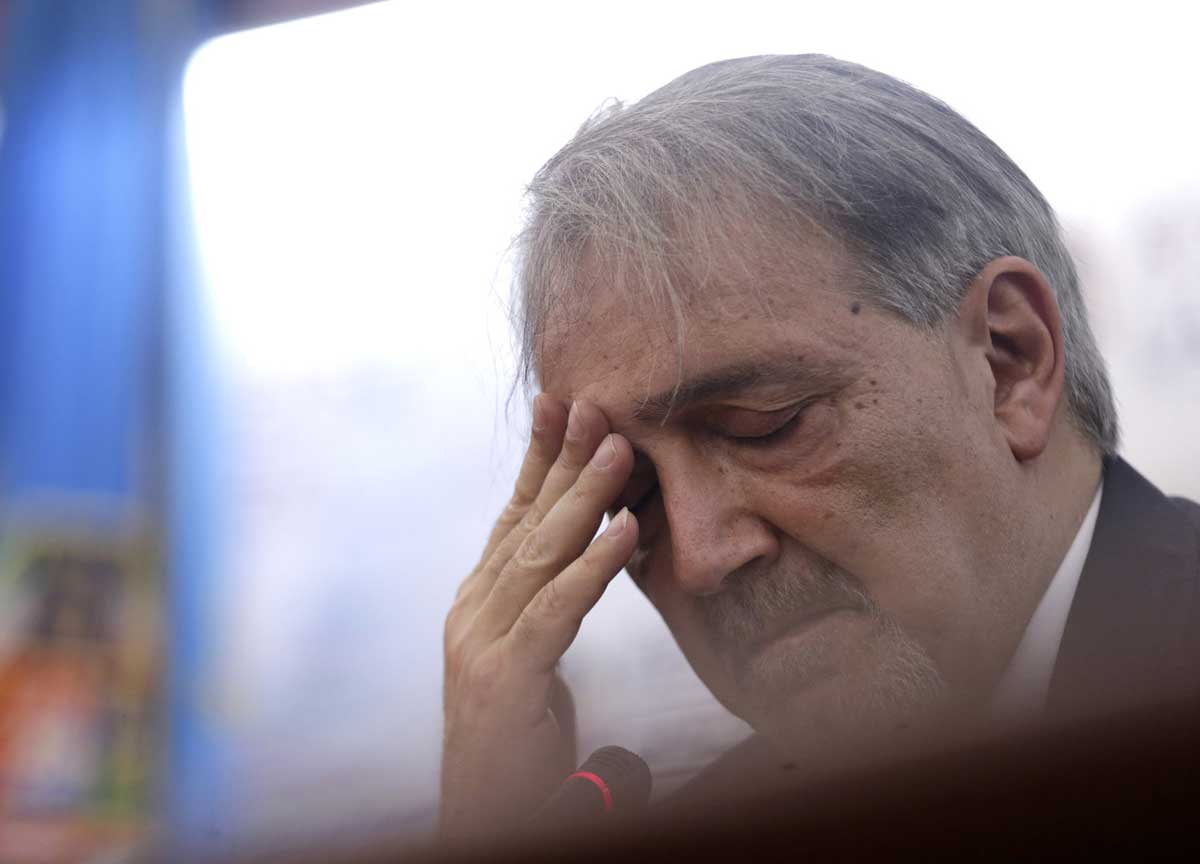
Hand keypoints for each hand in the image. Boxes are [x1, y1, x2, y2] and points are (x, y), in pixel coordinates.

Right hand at [440, 396, 637, 838]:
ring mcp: (481, 643)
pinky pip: (557, 609)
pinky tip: (626, 530)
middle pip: (526, 521)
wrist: (481, 817)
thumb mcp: (531, 663)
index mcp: (478, 603)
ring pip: (541, 554)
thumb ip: (550, 610)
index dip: (539, 461)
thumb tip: (604, 553)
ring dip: (584, 497)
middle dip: (563, 460)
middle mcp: (473, 611)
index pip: (513, 517)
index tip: (562, 407)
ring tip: (621, 447)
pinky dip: (594, 566)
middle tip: (595, 403)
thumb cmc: (516, 745)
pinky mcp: (505, 679)